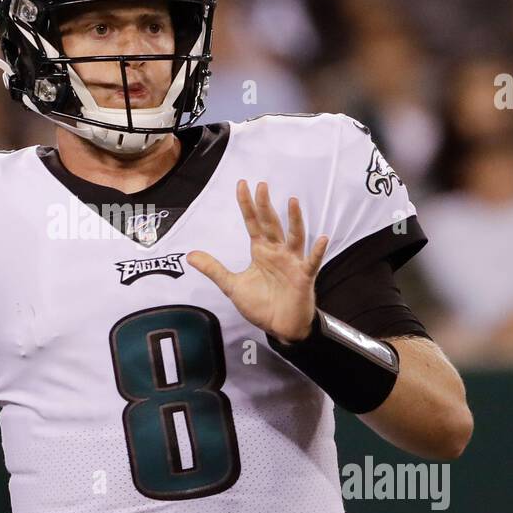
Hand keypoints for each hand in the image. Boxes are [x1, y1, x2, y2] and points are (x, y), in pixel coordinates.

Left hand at [187, 180, 328, 343]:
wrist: (280, 327)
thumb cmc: (262, 305)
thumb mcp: (232, 286)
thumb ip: (214, 269)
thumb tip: (190, 256)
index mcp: (261, 251)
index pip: (253, 223)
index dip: (247, 205)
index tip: (242, 184)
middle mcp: (277, 252)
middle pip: (271, 224)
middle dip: (265, 206)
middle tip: (261, 185)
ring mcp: (292, 262)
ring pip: (294, 237)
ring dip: (294, 219)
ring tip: (292, 201)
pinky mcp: (304, 277)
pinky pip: (312, 262)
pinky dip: (317, 251)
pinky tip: (322, 238)